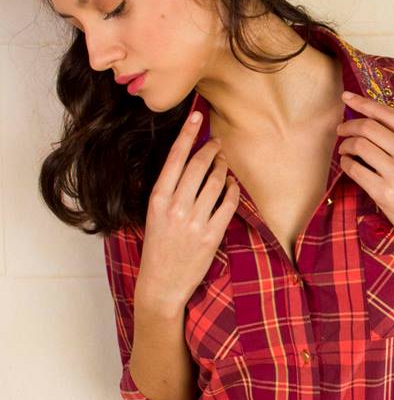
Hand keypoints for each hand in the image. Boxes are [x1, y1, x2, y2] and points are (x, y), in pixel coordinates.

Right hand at [136, 112, 239, 310]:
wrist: (162, 284)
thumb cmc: (157, 248)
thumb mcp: (154, 215)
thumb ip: (168, 190)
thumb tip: (187, 162)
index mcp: (158, 199)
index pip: (175, 158)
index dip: (188, 134)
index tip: (197, 116)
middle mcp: (176, 207)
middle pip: (199, 165)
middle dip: (211, 149)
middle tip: (217, 143)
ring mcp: (195, 221)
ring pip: (217, 182)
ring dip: (223, 168)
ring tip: (224, 163)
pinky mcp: (212, 235)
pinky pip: (229, 203)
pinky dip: (233, 190)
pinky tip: (232, 186)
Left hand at [336, 91, 393, 260]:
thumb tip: (369, 117)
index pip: (385, 113)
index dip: (361, 103)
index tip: (346, 97)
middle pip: (367, 127)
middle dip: (348, 125)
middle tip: (341, 129)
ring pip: (358, 146)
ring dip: (345, 145)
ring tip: (345, 149)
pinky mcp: (383, 192)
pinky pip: (354, 169)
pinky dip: (346, 163)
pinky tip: (348, 164)